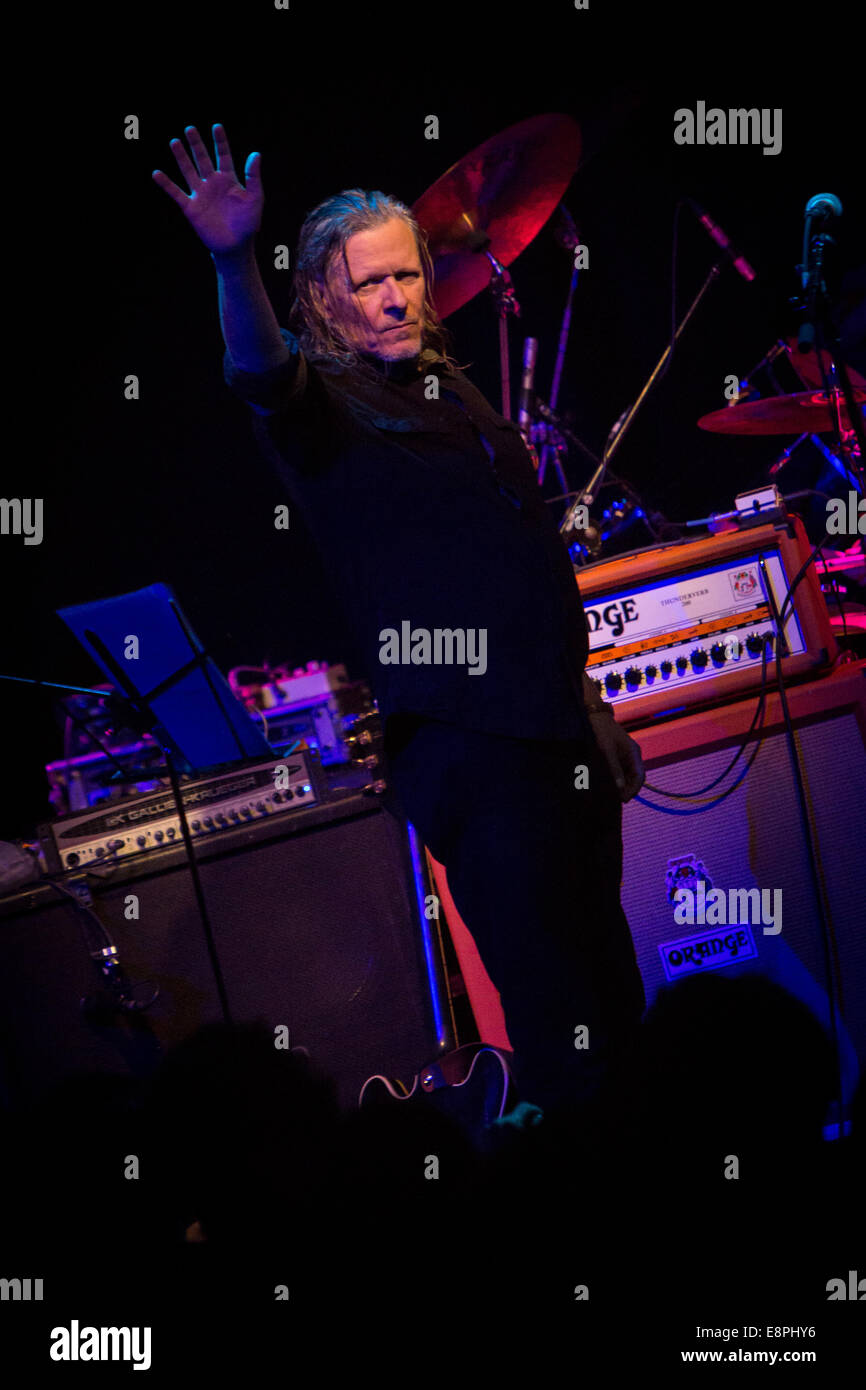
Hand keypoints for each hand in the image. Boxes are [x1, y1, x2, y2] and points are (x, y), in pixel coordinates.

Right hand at [152, 123, 263, 254]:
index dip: (220, 142)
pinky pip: (176, 193)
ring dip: (181, 157)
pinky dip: (166, 184)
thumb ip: (253, 176)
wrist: (236, 247)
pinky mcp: (191, 208)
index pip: (223, 155)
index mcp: (229, 179)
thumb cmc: (248, 224)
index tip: (216, 126)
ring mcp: (200, 194)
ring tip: (174, 142)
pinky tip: (157, 173)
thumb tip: (256, 153)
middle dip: (196, 144)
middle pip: (202, 159)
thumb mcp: (255, 198)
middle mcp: (212, 183)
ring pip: (188, 171)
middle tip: (190, 129)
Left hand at [589, 711, 644, 801]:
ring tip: (612, 796)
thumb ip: (614, 768)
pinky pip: (620, 772)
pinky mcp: (617, 757)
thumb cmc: (601, 730)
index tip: (624, 799)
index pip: (639, 776)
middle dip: (628, 789)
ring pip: (628, 776)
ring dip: (622, 786)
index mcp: (634, 752)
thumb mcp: (606, 750)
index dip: (633, 789)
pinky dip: (616, 780)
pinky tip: (608, 786)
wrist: (594, 716)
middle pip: (635, 778)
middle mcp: (632, 755)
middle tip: (617, 801)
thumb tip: (620, 788)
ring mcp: (625, 756)